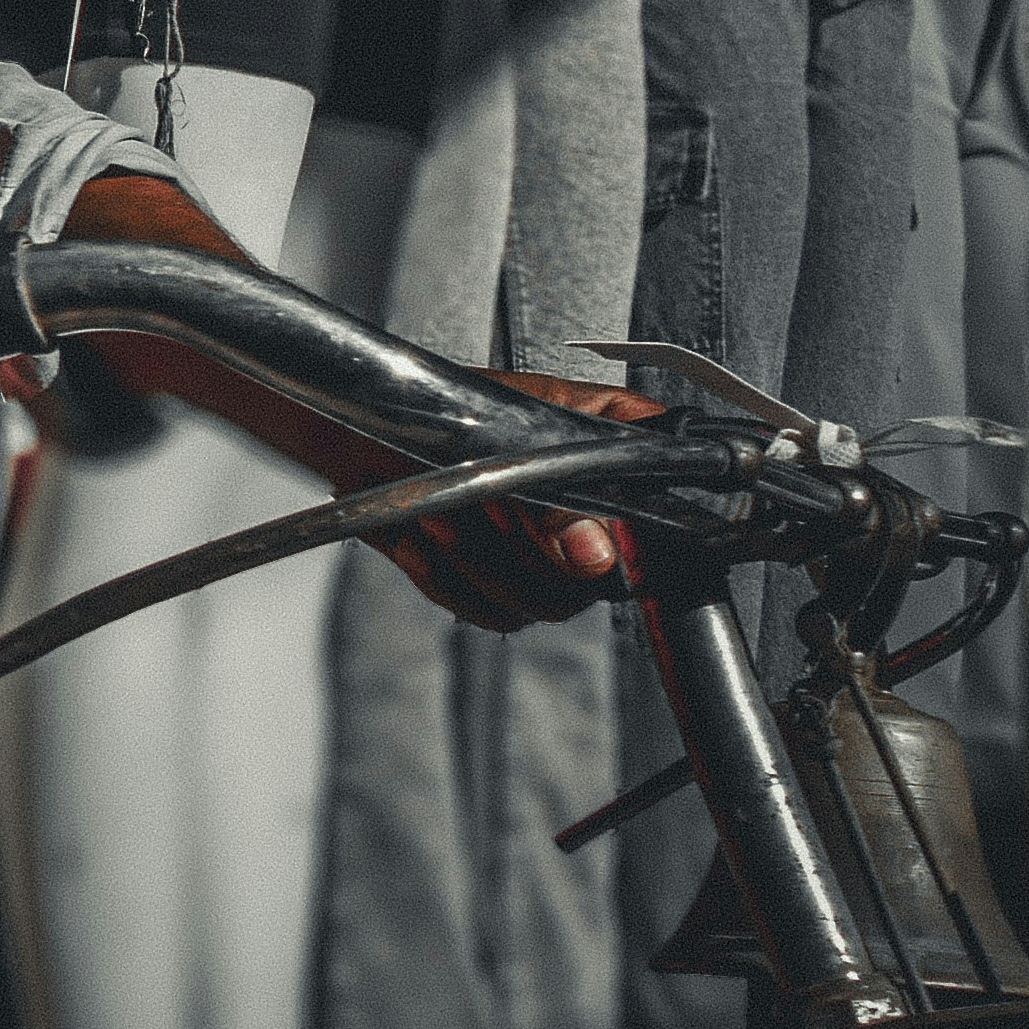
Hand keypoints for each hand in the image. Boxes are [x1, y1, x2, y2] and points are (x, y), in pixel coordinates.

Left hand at [364, 371, 664, 631]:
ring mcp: (550, 556)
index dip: (629, 535)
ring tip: (439, 516)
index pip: (664, 509)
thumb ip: (552, 497)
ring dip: (478, 562)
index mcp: (608, 447)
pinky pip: (495, 614)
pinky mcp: (503, 589)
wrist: (363, 438)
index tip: (570, 526)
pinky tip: (419, 542)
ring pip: (546, 603)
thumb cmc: (433, 414)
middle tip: (481, 503)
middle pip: (599, 578)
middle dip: (525, 546)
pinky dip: (447, 580)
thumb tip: (596, 556)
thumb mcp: (495, 432)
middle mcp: (592, 511)